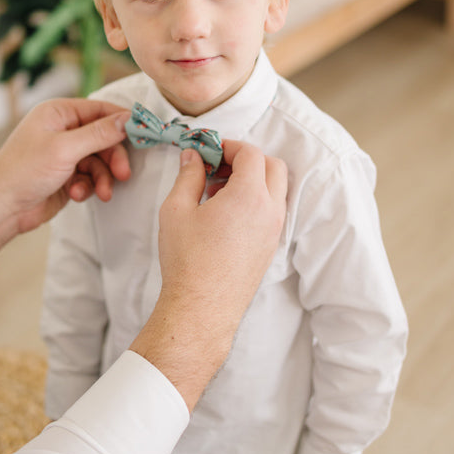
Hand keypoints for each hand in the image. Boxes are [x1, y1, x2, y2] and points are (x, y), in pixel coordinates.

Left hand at [0, 98, 130, 279]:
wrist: (1, 208)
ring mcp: (64, 154)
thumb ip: (100, 133)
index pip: (100, 110)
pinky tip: (77, 195)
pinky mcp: (66, 176)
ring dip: (102, 177)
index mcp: (58, 113)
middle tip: (123, 173)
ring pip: (99, 161)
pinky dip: (88, 187)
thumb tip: (129, 118)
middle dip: (113, 157)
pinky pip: (90, 177)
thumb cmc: (23, 172)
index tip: (144, 133)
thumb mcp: (65, 149)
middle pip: (103, 137)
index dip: (123, 121)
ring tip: (102, 193)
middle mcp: (61, 130)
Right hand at [131, 140, 287, 410]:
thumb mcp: (176, 209)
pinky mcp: (271, 247)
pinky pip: (272, 211)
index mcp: (250, 195)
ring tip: (218, 192)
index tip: (208, 151)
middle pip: (273, 166)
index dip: (229, 146)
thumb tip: (193, 156)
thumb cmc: (187, 259)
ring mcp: (274, 230)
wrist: (202, 307)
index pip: (250, 153)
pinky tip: (226, 215)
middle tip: (217, 166)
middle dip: (247, 159)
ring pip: (276, 189)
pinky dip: (256, 201)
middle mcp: (270, 210)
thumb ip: (188, 176)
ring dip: (253, 180)